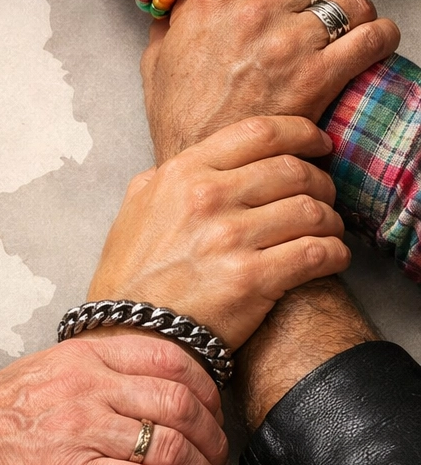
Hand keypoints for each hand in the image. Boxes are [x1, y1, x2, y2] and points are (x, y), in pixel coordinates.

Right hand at [0, 334, 230, 464]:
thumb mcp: (41, 375)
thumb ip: (89, 372)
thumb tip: (138, 384)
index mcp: (80, 357)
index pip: (167, 359)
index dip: (204, 389)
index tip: (212, 413)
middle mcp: (85, 387)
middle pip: (179, 402)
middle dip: (213, 436)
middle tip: (218, 459)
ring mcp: (79, 429)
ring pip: (171, 445)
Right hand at [88, 116, 351, 348]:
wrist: (130, 332)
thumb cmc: (132, 274)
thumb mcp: (137, 207)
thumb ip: (171, 177)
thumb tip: (206, 162)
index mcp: (182, 173)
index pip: (260, 132)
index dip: (302, 133)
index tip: (318, 144)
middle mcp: (207, 197)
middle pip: (294, 170)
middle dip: (321, 182)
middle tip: (323, 197)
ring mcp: (229, 237)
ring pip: (312, 210)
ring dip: (330, 221)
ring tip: (326, 232)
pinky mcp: (251, 278)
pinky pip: (318, 253)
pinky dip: (334, 254)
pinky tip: (330, 259)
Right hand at [142, 0, 400, 160]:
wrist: (200, 163)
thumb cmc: (178, 117)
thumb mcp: (156, 61)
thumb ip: (170, 23)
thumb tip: (175, 3)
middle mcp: (251, 9)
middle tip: (323, 10)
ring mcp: (287, 41)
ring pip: (352, 0)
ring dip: (355, 13)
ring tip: (348, 31)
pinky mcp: (317, 75)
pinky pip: (372, 35)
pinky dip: (380, 38)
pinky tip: (371, 47)